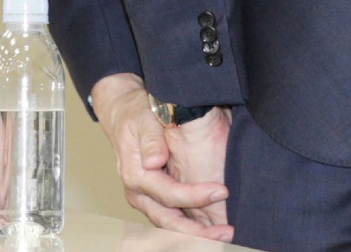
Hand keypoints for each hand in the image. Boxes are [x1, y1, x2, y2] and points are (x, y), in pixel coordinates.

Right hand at [91, 73, 232, 242]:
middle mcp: (138, 194)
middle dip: (199, 232)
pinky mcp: (153, 201)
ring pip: (171, 227)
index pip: (169, 194)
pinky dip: (191, 230)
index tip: (222, 191)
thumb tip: (155, 161)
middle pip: (169, 222)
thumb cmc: (136, 114)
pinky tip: (212, 231)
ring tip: (224, 235)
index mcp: (135, 175)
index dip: (196, 197)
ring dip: (197, 235)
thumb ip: (151, 140)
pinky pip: (172, 222)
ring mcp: (145, 200)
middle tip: (227, 232)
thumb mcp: (143, 119)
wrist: (123, 114)